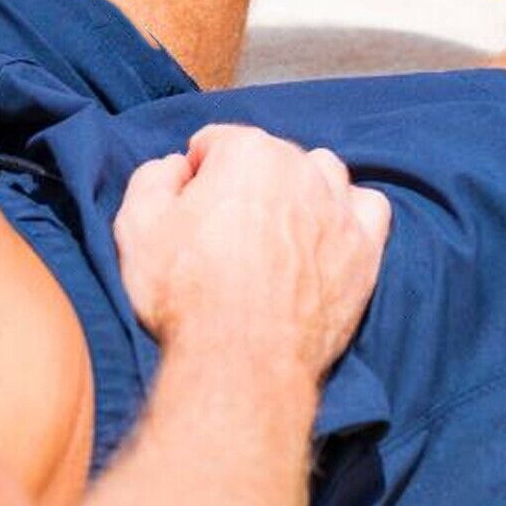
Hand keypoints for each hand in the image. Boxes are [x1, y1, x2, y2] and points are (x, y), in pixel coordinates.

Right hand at [114, 125, 391, 384]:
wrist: (239, 363)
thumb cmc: (184, 292)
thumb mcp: (136, 225)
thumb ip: (152, 177)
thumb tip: (175, 167)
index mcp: (246, 150)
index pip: (215, 142)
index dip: (195, 176)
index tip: (187, 211)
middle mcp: (299, 167)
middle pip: (268, 155)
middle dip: (245, 181)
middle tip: (224, 231)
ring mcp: (338, 208)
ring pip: (322, 173)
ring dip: (300, 188)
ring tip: (276, 229)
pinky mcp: (365, 251)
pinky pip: (369, 208)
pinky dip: (348, 214)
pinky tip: (324, 236)